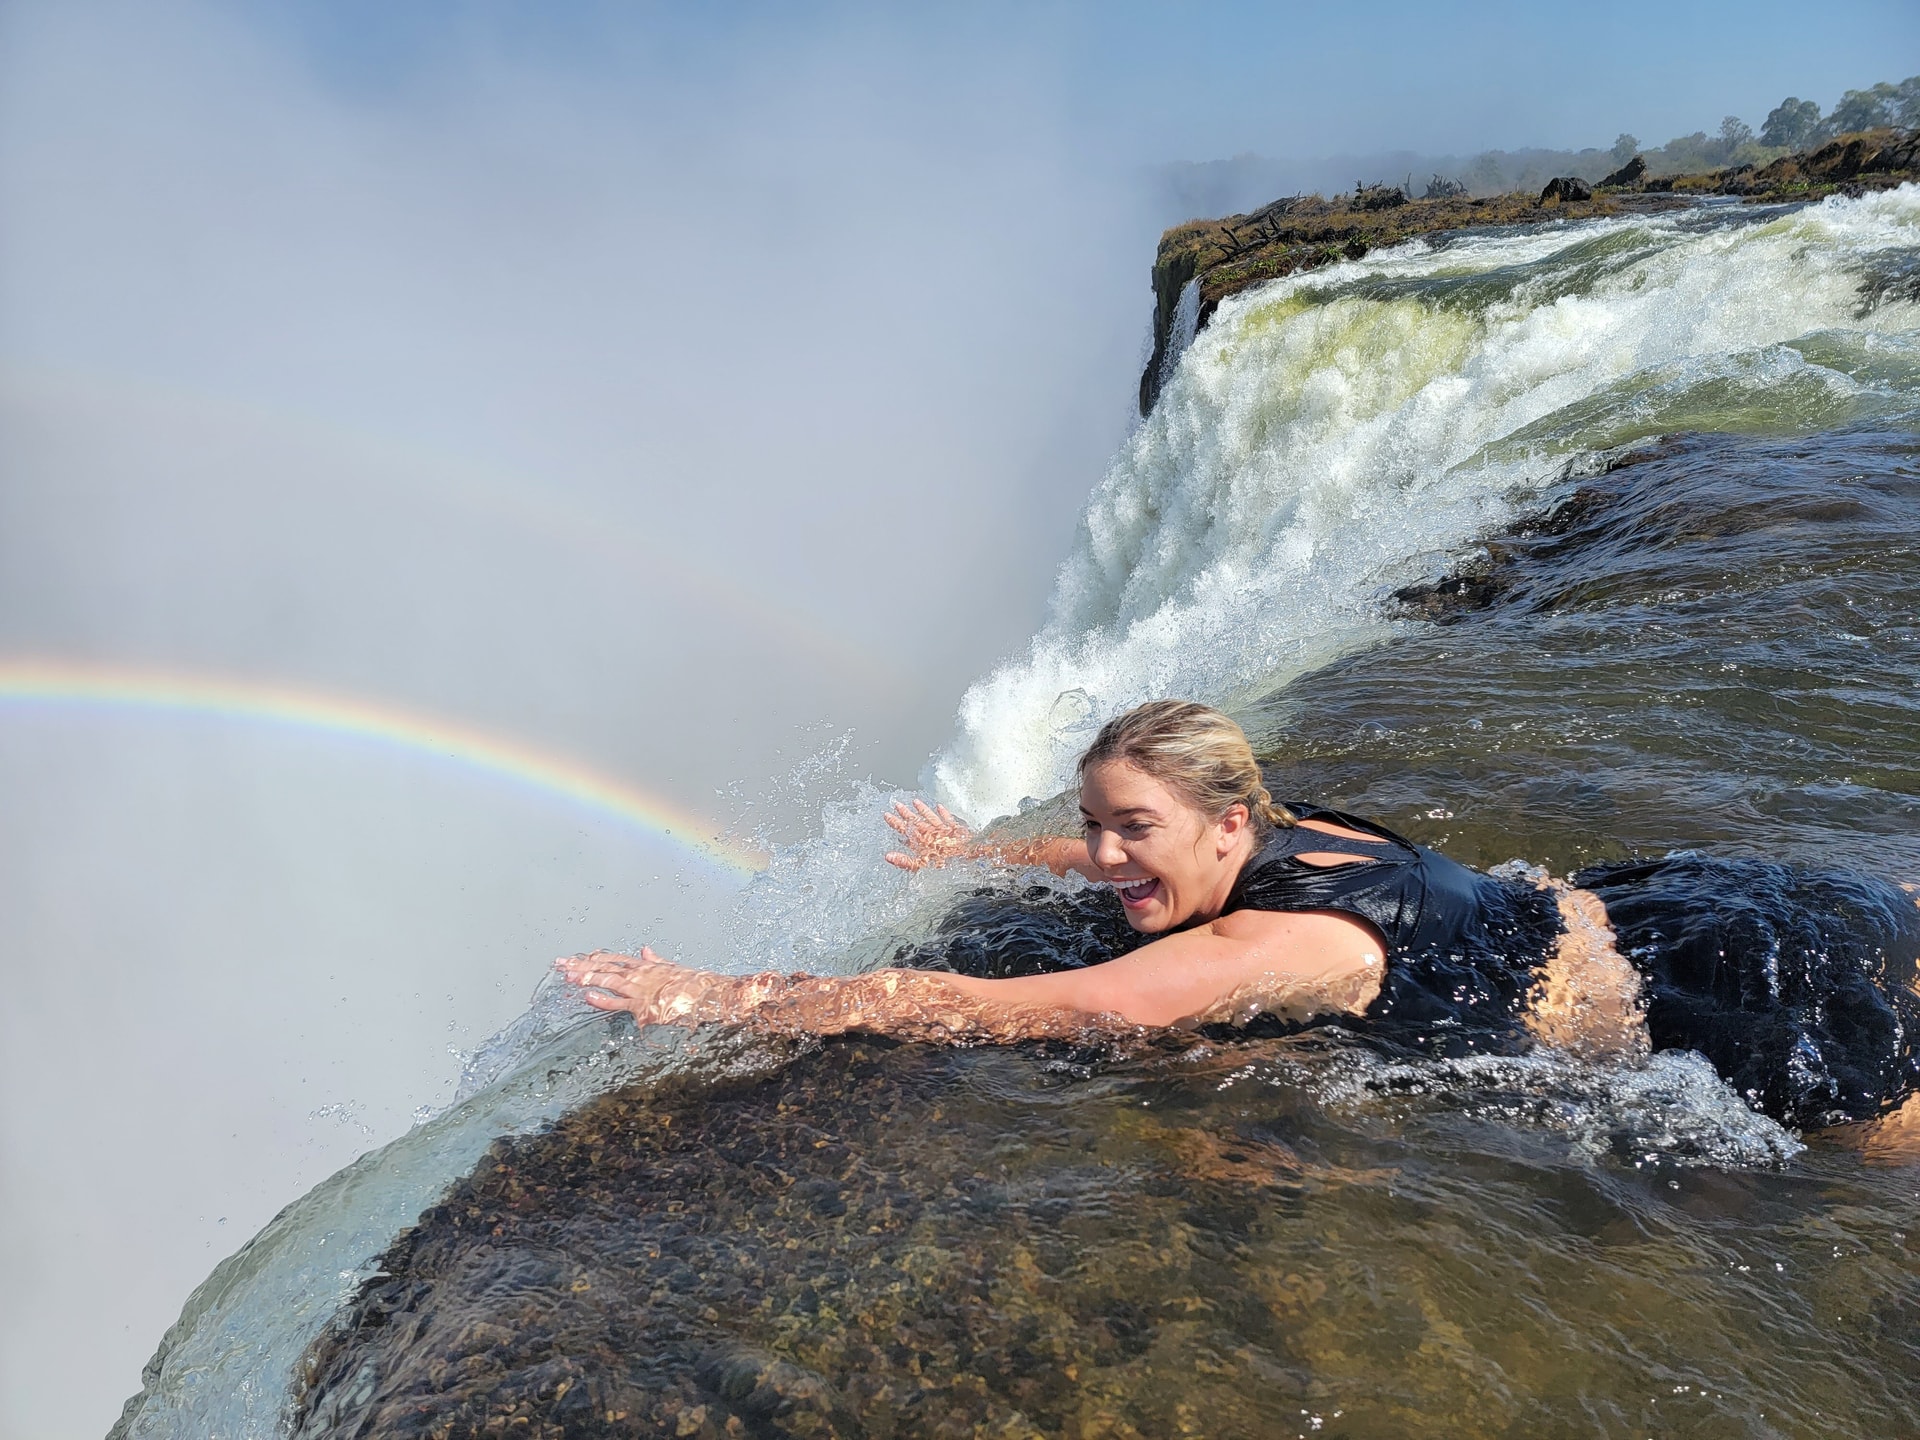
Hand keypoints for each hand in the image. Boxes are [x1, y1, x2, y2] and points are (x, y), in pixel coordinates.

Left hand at [555, 947, 711, 1025]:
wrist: (709, 996)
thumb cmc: (694, 984)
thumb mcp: (673, 967)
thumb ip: (656, 960)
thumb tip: (645, 949)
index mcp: (645, 966)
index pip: (612, 959)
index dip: (592, 958)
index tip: (575, 958)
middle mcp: (639, 974)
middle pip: (603, 967)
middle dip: (580, 966)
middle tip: (559, 965)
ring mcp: (640, 989)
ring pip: (607, 980)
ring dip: (586, 977)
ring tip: (568, 976)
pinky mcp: (644, 1006)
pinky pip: (619, 1003)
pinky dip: (603, 999)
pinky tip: (588, 997)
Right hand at [884, 797, 974, 870]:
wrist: (967, 855)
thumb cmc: (945, 862)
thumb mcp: (921, 865)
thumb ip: (904, 861)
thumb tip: (888, 856)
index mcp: (921, 840)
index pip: (904, 829)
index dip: (895, 822)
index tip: (887, 814)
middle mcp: (930, 832)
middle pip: (915, 820)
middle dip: (905, 813)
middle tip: (897, 804)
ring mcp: (942, 828)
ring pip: (929, 816)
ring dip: (921, 809)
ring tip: (915, 801)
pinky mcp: (954, 828)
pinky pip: (947, 818)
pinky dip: (943, 812)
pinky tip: (939, 806)